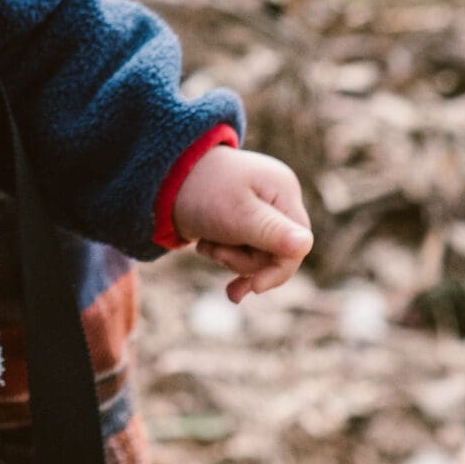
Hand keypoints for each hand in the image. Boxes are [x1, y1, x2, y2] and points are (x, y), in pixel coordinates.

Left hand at [169, 145, 311, 302]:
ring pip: (258, 254)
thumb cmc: (200, 191)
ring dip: (230, 257)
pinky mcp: (241, 218)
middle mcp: (276, 197)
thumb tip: (305, 246)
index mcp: (283, 190)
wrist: (159, 176)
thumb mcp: (237, 215)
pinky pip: (243, 248)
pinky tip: (206, 248)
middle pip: (277, 252)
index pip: (297, 244)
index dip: (278, 271)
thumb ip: (271, 233)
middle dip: (245, 262)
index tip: (253, 287)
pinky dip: (225, 253)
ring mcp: (259, 207)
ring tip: (206, 246)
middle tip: (215, 253)